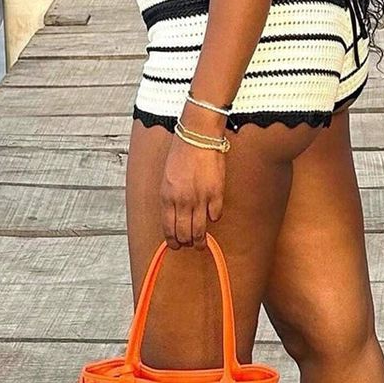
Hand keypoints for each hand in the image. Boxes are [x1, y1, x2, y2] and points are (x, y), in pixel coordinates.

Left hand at [161, 112, 226, 249]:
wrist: (198, 136)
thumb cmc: (181, 153)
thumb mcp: (167, 178)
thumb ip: (171, 198)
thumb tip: (174, 216)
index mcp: (167, 196)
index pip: (168, 227)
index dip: (172, 240)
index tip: (175, 245)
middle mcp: (182, 201)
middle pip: (184, 233)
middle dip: (186, 243)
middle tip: (189, 246)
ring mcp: (200, 198)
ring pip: (199, 229)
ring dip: (200, 240)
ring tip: (201, 243)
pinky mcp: (216, 194)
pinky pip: (215, 215)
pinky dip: (213, 218)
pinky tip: (212, 217)